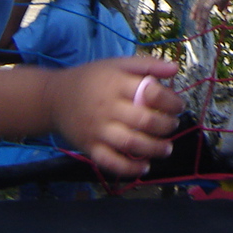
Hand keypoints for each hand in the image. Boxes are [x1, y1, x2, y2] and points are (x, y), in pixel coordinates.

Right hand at [45, 56, 182, 176]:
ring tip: (166, 148)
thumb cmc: (92, 79)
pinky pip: (111, 162)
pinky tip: (144, 167)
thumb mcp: (117, 64)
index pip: (150, 93)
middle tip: (172, 125)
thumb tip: (175, 69)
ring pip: (131, 143)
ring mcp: (97, 129)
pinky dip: (129, 168)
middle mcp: (107, 106)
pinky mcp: (89, 147)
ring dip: (154, 149)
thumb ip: (147, 65)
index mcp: (116, 83)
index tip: (178, 106)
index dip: (170, 101)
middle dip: (166, 126)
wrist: (54, 97)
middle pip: (144, 121)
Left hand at [190, 0, 232, 26]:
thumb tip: (219, 10)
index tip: (193, 17)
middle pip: (199, 5)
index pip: (200, 1)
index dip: (196, 9)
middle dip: (197, 16)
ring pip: (202, 9)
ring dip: (201, 20)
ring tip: (200, 29)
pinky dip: (205, 17)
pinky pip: (206, 9)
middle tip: (196, 26)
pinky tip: (204, 24)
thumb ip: (221, 3)